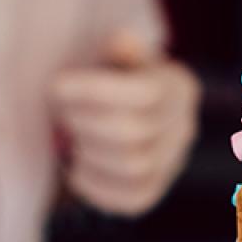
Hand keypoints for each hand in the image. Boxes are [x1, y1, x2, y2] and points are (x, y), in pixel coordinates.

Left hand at [51, 30, 199, 216]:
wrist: (123, 111)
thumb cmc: (112, 75)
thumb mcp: (117, 52)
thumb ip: (120, 49)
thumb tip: (121, 42)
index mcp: (179, 87)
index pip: (144, 94)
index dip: (96, 91)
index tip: (57, 86)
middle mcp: (185, 127)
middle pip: (135, 134)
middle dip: (86, 123)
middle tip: (58, 113)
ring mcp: (174, 163)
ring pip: (135, 168)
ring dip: (90, 154)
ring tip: (68, 139)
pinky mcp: (155, 191)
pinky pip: (133, 199)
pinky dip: (97, 187)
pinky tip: (75, 168)